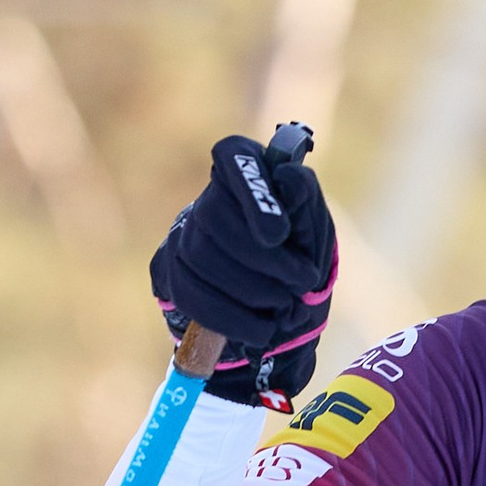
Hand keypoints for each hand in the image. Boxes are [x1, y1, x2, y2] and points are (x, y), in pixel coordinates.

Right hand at [149, 129, 336, 406]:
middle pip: (214, 216)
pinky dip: (233, 318)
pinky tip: (261, 328)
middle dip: (265, 259)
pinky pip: (191, 294)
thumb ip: (306, 202)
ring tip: (285, 306)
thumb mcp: (314, 230)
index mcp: (247, 171)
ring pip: (201, 256)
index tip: (280, 233)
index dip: (252, 192)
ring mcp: (183, 234)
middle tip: (302, 282)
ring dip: (252, 290)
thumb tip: (289, 177)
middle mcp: (209, 197)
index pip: (235, 157)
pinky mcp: (171, 272)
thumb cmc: (300, 257)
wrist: (280, 310)